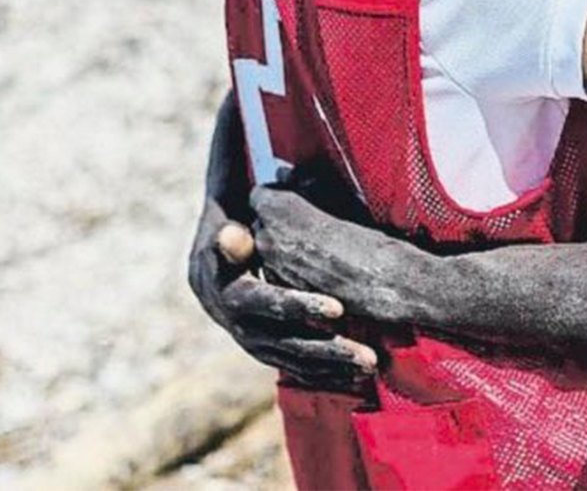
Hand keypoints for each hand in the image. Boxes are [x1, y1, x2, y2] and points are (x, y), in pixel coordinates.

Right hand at [187, 197, 375, 390]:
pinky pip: (294, 365)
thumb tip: (231, 235)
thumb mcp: (233, 209)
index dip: (298, 306)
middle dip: (325, 347)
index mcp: (220, 285)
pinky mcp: (263, 346)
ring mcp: (247, 336)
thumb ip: (239, 215)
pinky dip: (323, 370)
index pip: (260, 301)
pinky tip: (357, 376)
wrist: (215, 250)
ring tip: (371, 364)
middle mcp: (231, 318)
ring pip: (292, 357)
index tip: (338, 308)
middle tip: (367, 353)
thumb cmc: (235, 215)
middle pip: (281, 340)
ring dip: (332, 363)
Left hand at [252, 186, 428, 327]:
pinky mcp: (284, 292)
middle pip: (261, 221)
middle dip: (277, 219)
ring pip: (269, 248)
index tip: (298, 196)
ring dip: (283, 243)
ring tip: (317, 243)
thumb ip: (305, 185)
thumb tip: (283, 174)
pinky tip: (319, 265)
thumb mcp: (339, 198)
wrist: (386, 283)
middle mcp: (268, 240)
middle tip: (309, 218)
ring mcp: (273, 269)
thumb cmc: (369, 234)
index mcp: (280, 210)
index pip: (260, 194)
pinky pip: (279, 272)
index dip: (279, 194)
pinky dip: (292, 266)